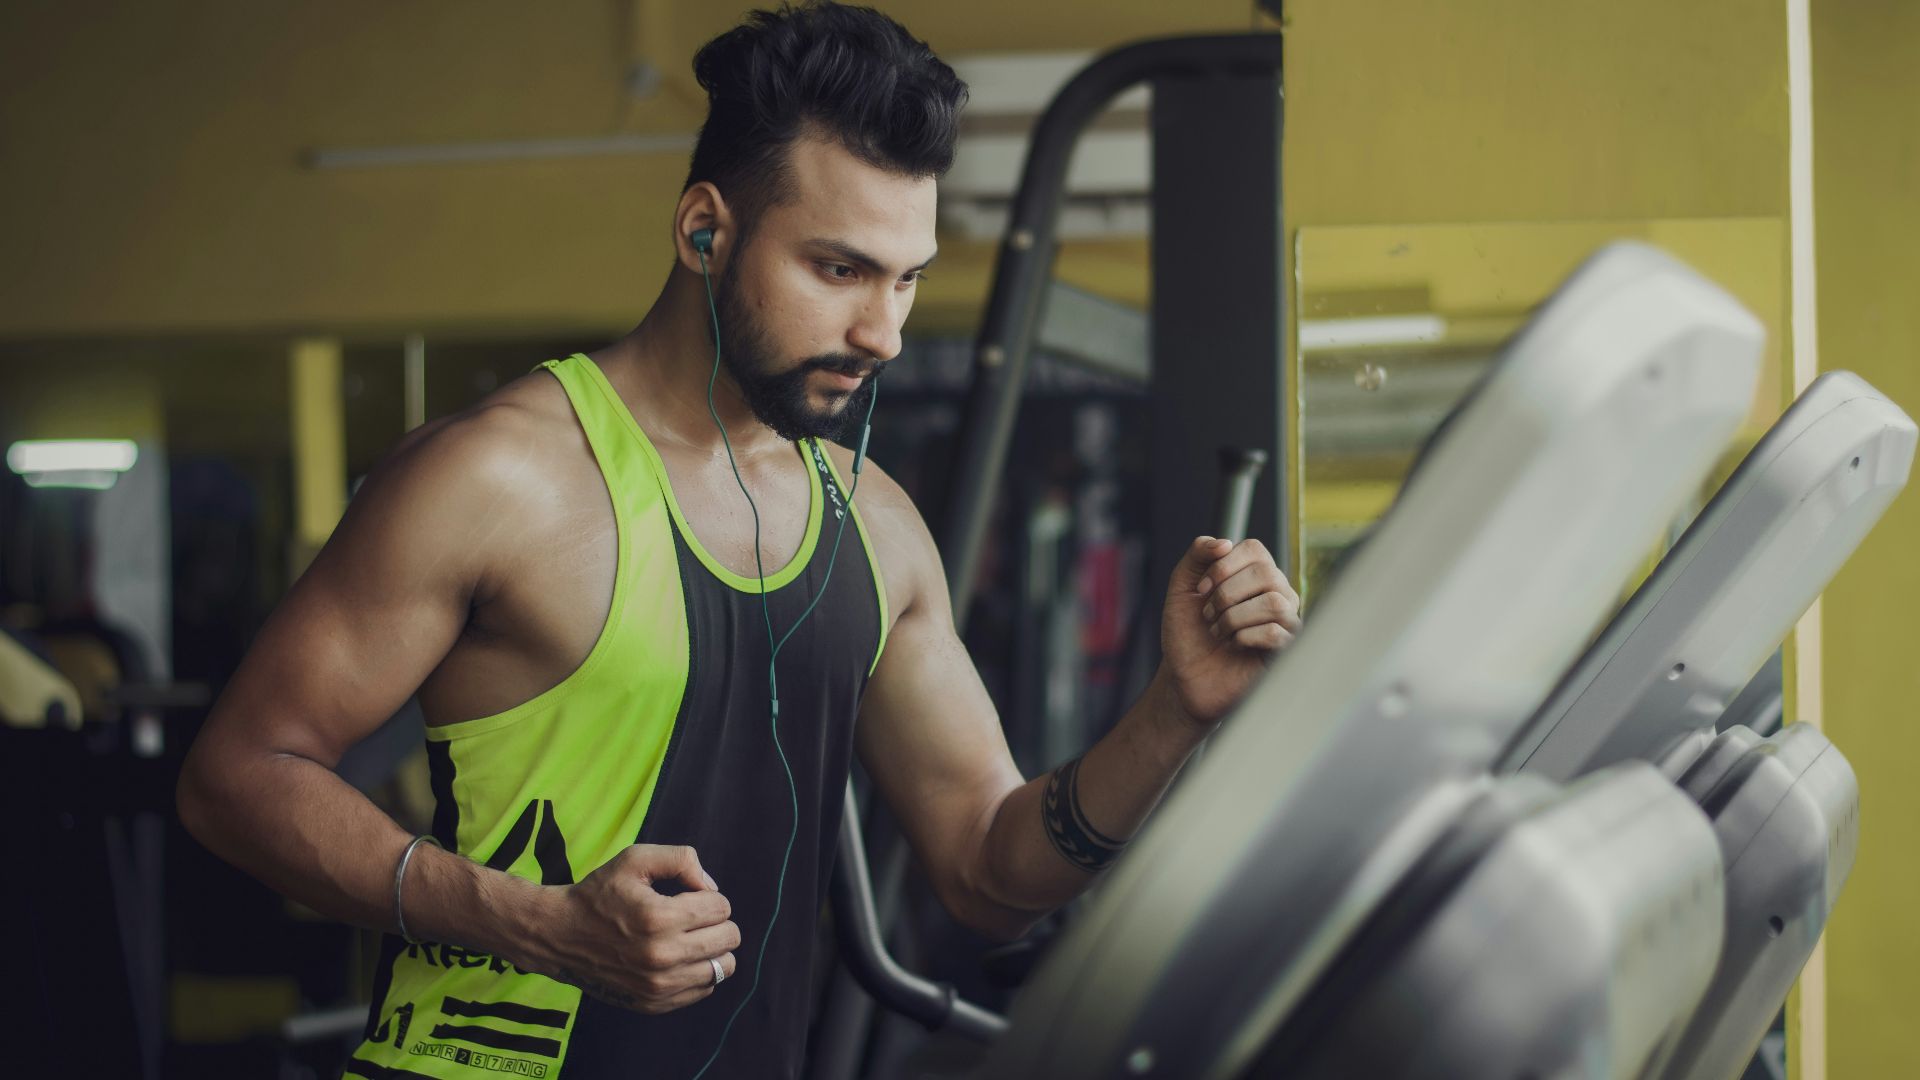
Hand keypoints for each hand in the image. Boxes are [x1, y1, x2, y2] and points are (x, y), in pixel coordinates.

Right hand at [537, 844, 740, 1013]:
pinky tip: (679, 958)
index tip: (689, 897)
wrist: (559, 936)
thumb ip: (680, 859)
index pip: (721, 907)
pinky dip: (699, 972)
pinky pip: (704, 989)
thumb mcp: (635, 859)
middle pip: (729, 938)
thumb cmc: (599, 894)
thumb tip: (711, 887)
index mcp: (658, 918)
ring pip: (722, 968)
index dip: (710, 896)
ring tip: (691, 938)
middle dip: (718, 921)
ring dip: (713, 948)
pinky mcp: (654, 1003)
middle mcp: (661, 956)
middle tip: (694, 917)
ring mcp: (658, 985)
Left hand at [1160, 536, 1300, 726]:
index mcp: (1254, 574)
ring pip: (1273, 602)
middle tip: (1208, 615)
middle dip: (1226, 594)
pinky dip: (1244, 637)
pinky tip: (1234, 646)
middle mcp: (1276, 593)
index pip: (1254, 549)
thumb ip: (1198, 554)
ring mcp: (1284, 621)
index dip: (1223, 566)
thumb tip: (1225, 542)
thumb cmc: (1187, 632)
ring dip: (1233, 617)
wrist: (1185, 676)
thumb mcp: (1182, 586)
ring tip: (1219, 632)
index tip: (1201, 589)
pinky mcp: (1287, 650)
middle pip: (1266, 573)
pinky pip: (1275, 632)